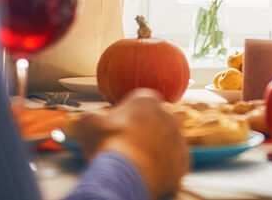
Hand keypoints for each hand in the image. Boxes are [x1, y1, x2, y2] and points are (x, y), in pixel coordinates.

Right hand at [74, 89, 188, 198]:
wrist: (126, 172)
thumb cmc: (107, 143)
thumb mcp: (88, 122)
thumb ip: (95, 114)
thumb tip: (96, 117)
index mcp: (148, 99)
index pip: (140, 102)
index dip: (128, 114)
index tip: (118, 126)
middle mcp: (168, 114)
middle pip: (156, 120)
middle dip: (144, 130)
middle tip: (127, 145)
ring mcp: (179, 137)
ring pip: (166, 140)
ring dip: (154, 147)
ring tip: (136, 161)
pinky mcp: (183, 160)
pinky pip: (172, 160)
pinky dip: (162, 165)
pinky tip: (147, 171)